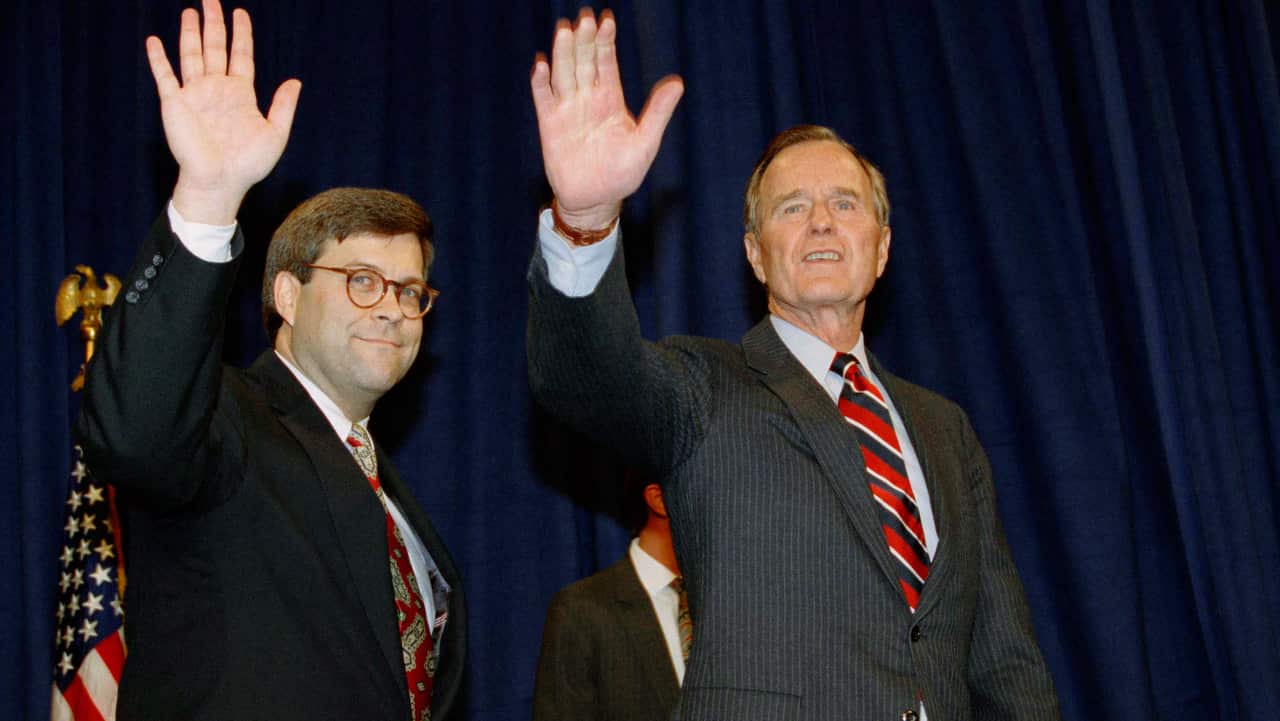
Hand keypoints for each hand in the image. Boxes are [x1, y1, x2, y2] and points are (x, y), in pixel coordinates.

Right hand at [146, 0, 300, 223]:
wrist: (220, 182)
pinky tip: (154, 40)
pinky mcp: (175, 103)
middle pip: (215, 48)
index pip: (241, 56)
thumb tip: (295, 81)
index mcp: (240, 94)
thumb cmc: (248, 164)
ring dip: (190, 33)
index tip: (240, 13)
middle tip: (211, 0)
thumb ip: (283, 106)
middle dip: (214, 23)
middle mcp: (216, 89)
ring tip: (190, 11)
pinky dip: (159, 59)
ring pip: (192, 55)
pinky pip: (165, 76)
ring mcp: (195, 94)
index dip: (241, 34)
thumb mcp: (275, 133)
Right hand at [530, 8, 682, 229]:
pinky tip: (541, 64)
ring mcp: (567, 109)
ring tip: (565, 30)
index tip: (607, 20)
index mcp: (611, 98)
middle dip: (584, 40)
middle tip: (585, 17)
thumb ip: (658, 112)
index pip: (607, 62)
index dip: (606, 42)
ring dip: (563, 53)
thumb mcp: (646, 143)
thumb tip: (677, 82)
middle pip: (583, 62)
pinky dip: (541, 82)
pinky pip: (543, 98)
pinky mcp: (549, 125)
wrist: (595, 200)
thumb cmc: (623, 173)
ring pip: (563, 74)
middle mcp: (587, 98)